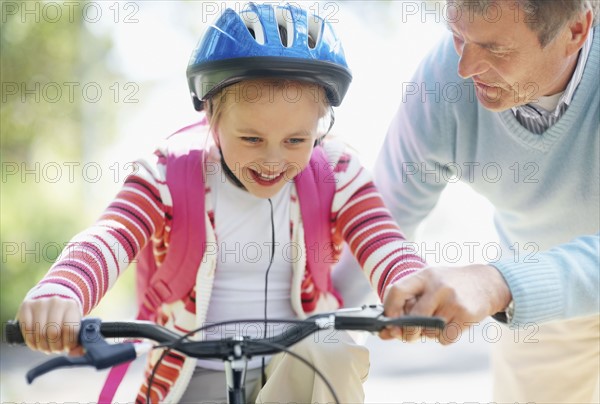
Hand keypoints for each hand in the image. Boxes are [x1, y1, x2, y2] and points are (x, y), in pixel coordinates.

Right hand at [17, 296, 82, 353]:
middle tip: (55, 349)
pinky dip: (31, 342)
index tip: (67, 347)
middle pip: (53, 333)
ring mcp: (40, 303)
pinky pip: (27, 330)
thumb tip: (73, 353)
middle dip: (55, 347)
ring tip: (46, 348)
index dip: (68, 343)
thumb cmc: (65, 319)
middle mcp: (56, 302)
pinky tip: (36, 344)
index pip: (70, 329)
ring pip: (39, 333)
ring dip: (43, 346)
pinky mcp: (26, 306)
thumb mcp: (76, 326)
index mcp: (71, 306)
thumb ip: (80, 342)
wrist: (51, 304)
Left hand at [380, 264, 511, 344]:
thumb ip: (405, 304)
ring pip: (428, 331)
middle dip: (407, 332)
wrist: (486, 283)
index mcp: (424, 276)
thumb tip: (383, 334)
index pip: (397, 291)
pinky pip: (444, 338)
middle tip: (410, 334)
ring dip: (428, 333)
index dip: (389, 310)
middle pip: (412, 318)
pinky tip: (450, 325)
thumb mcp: (427, 283)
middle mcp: (438, 286)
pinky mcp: (465, 315)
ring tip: (438, 321)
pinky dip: (443, 338)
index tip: (389, 321)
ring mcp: (452, 301)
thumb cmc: (449, 286)